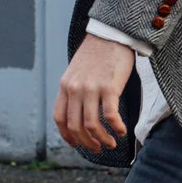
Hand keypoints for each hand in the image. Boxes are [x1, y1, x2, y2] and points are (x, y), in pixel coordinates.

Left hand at [55, 35, 136, 152]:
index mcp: (65, 86)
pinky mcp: (109, 87)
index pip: (60, 118)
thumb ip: (76, 89)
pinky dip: (115, 128)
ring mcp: (91, 89)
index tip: (76, 143)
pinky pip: (109, 116)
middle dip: (86, 142)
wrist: (111, 33)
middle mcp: (75, 89)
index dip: (67, 135)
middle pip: (75, 126)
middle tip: (97, 148)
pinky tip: (121, 131)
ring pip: (91, 125)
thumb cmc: (98, 52)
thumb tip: (80, 109)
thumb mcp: (78, 71)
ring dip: (101, 139)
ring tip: (111, 143)